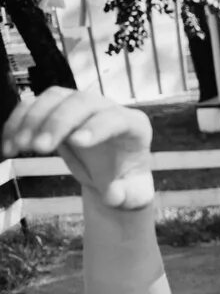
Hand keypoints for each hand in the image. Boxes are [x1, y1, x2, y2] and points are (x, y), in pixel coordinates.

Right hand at [1, 88, 153, 208]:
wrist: (110, 175)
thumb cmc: (125, 183)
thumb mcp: (132, 195)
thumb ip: (126, 196)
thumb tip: (113, 195)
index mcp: (134, 126)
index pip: (117, 118)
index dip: (97, 127)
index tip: (76, 142)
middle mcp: (107, 108)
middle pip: (82, 102)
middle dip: (58, 122)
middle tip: (40, 148)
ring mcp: (80, 105)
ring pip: (54, 97)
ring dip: (32, 119)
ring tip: (20, 147)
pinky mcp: (57, 108)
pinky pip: (33, 106)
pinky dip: (17, 123)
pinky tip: (9, 146)